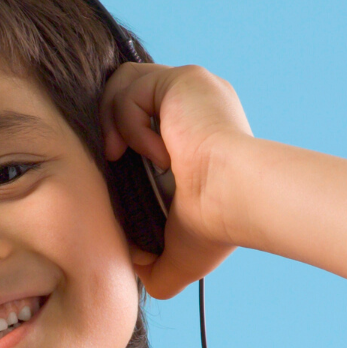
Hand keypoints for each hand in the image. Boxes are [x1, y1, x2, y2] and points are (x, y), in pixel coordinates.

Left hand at [100, 62, 252, 297]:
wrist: (235, 198)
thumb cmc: (217, 225)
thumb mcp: (182, 252)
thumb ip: (157, 263)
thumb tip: (136, 268)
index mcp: (196, 135)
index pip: (145, 119)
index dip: (123, 139)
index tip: (120, 169)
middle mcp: (194, 105)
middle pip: (129, 93)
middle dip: (111, 125)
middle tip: (115, 160)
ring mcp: (191, 89)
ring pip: (124, 83)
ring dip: (117, 123)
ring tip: (128, 156)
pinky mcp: (183, 79)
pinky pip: (133, 87)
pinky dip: (132, 121)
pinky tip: (156, 151)